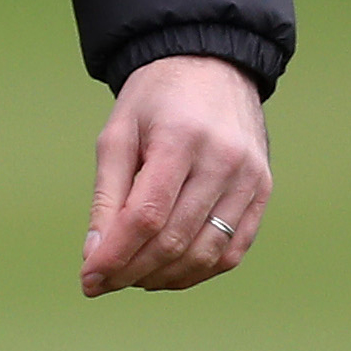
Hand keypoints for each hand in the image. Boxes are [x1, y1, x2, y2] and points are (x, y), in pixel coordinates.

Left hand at [81, 54, 269, 296]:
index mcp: (180, 139)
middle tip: (102, 283)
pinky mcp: (262, 191)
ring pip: (205, 253)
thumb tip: (96, 257)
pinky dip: (198, 271)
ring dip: (164, 277)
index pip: (146, 215)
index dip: (116, 255)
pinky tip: (168, 272)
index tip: (88, 279)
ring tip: (132, 278)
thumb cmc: (155, 100)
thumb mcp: (118, 133)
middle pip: (175, 239)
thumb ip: (107, 195)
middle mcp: (223, 161)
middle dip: (133, 271)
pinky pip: (232, 250)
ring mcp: (250, 178)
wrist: (211, 66)